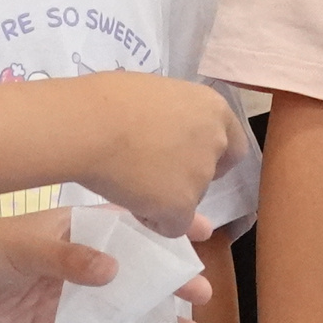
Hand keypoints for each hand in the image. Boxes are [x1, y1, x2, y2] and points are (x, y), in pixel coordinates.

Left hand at [0, 213, 212, 322]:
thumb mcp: (21, 247)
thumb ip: (65, 258)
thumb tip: (113, 272)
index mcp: (76, 230)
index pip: (130, 226)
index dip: (166, 229)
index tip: (204, 233)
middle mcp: (78, 262)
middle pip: (134, 272)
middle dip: (170, 281)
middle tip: (202, 294)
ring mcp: (66, 297)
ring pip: (118, 311)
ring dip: (151, 321)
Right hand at [73, 72, 238, 234]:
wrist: (89, 125)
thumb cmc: (110, 100)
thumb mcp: (156, 96)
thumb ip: (176, 118)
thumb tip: (175, 143)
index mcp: (214, 109)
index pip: (232, 145)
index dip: (210, 156)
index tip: (184, 159)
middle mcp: (216, 142)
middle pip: (208, 173)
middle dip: (184, 178)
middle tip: (149, 171)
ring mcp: (201, 176)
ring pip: (187, 200)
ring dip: (164, 198)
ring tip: (128, 178)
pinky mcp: (182, 206)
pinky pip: (172, 225)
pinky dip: (152, 220)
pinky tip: (128, 198)